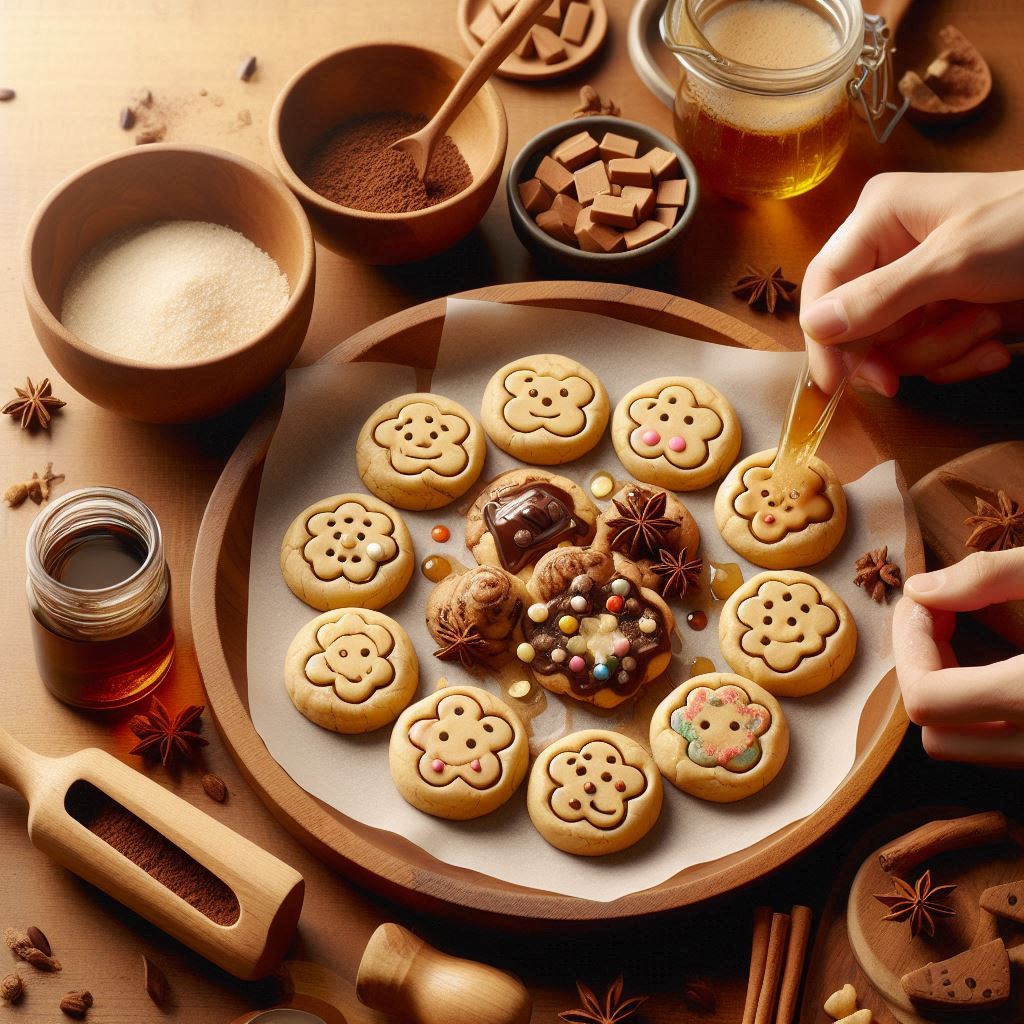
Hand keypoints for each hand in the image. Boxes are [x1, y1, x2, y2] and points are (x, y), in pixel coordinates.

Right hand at [800, 171, 1023, 395]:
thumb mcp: (954, 263)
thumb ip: (878, 298)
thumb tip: (814, 327)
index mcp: (879, 218)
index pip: (823, 283)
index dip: (824, 336)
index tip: (836, 383)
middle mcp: (890, 249)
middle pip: (858, 324)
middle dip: (906, 345)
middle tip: (944, 349)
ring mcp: (919, 283)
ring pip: (894, 345)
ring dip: (943, 350)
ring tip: (988, 327)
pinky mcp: (946, 310)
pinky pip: (926, 353)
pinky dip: (961, 357)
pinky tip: (997, 344)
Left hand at [893, 548, 1023, 764]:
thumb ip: (994, 576)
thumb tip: (923, 590)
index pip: (926, 699)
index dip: (909, 646)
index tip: (927, 602)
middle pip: (937, 737)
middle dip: (926, 671)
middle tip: (946, 615)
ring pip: (972, 749)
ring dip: (955, 694)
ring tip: (976, 633)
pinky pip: (1007, 748)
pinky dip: (989, 709)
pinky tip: (1007, 660)